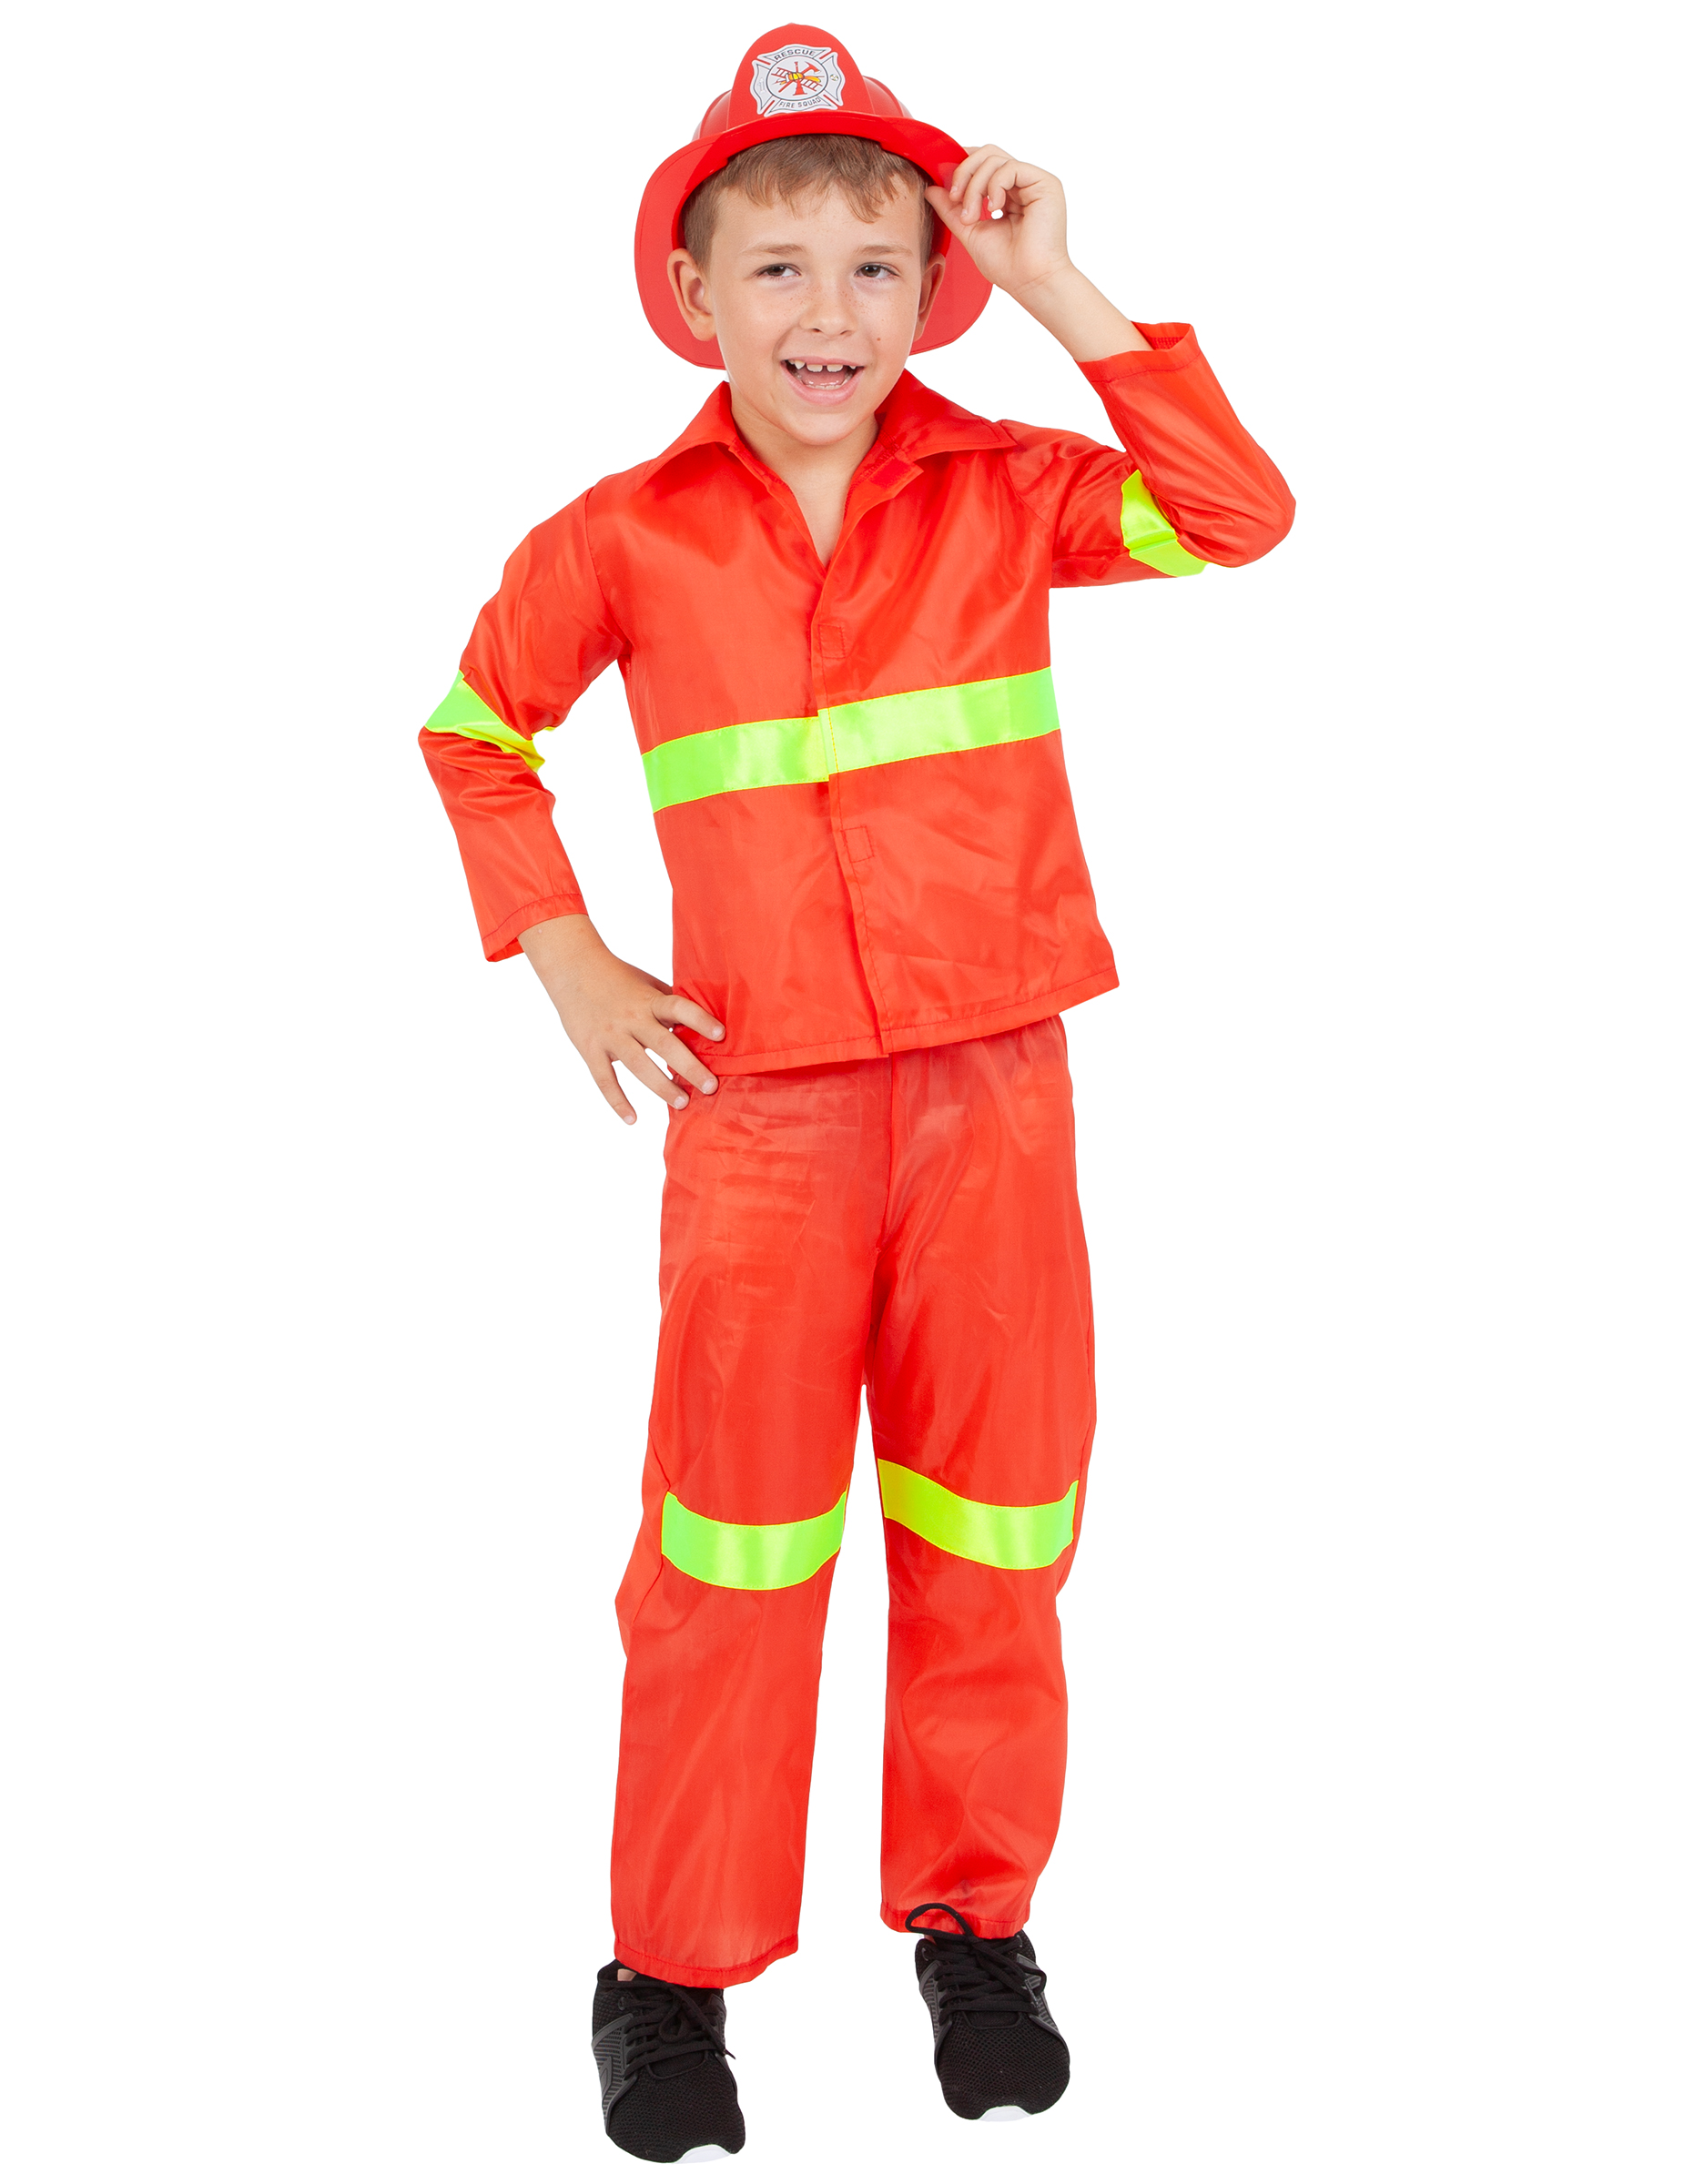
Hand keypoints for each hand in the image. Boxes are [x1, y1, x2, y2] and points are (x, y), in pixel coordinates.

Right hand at [518, 914, 723, 1124]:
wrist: (572, 967)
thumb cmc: (617, 976)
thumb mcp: (647, 983)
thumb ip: (669, 1003)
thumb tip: (704, 1020)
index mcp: (649, 1000)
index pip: (679, 1007)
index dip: (700, 1020)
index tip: (721, 1035)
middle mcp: (631, 1017)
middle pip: (664, 1044)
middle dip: (690, 1067)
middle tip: (711, 1087)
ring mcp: (610, 1034)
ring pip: (638, 1065)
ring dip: (662, 1087)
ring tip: (683, 1103)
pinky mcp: (590, 1049)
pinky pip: (605, 1079)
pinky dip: (617, 1101)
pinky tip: (632, 1120)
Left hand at [925, 146, 1070, 297]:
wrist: (1031, 283)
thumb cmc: (1008, 266)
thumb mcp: (970, 232)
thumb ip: (951, 209)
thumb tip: (931, 188)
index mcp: (1007, 194)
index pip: (982, 164)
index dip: (962, 167)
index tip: (947, 188)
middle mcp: (1022, 184)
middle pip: (986, 154)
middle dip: (964, 172)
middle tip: (955, 198)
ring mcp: (1034, 182)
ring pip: (994, 158)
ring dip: (975, 186)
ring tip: (972, 216)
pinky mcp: (1045, 183)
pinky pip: (1010, 168)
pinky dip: (994, 186)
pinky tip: (994, 210)